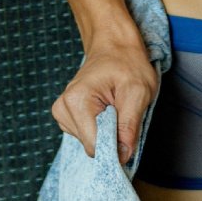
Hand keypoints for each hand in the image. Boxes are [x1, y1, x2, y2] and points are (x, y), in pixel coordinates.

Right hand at [51, 36, 158, 163]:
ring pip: (90, 141)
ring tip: (115, 105)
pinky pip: (87, 134)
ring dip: (107, 130)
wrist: (115, 44)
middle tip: (123, 110)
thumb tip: (123, 156)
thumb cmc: (128, 62)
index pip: (95, 145)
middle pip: (91, 145)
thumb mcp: (138, 92)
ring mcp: (62, 111)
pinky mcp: (67, 114)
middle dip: (112, 135)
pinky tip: (106, 107)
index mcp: (76, 101)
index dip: (116, 146)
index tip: (130, 134)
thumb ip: (129, 126)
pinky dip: (101, 126)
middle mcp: (63, 108)